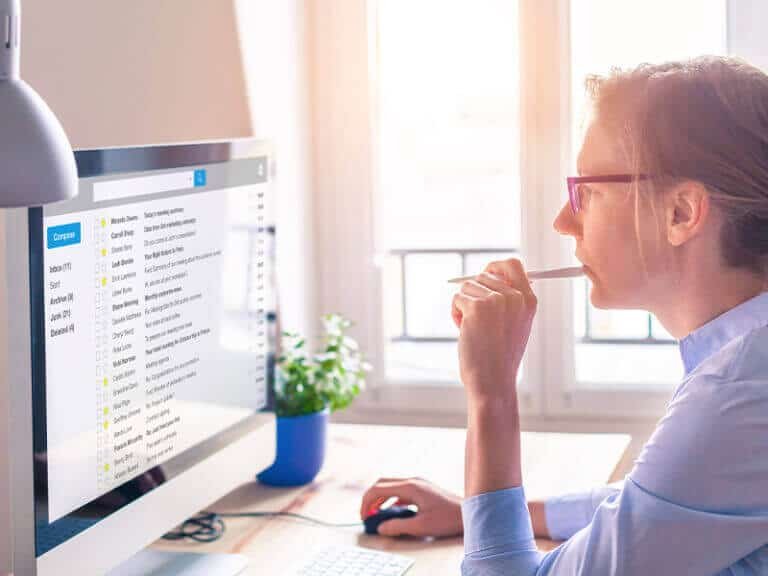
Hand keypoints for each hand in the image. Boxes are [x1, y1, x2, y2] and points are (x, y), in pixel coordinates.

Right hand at [359, 477, 462, 537]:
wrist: (468, 513)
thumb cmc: (448, 518)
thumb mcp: (421, 526)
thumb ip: (398, 526)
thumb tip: (381, 527)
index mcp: (410, 487)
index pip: (379, 488)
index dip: (367, 502)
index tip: (364, 516)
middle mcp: (413, 481)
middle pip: (382, 483)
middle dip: (370, 498)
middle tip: (366, 514)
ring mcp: (418, 484)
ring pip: (391, 486)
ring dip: (380, 499)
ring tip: (375, 515)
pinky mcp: (422, 489)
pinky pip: (400, 491)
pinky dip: (391, 500)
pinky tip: (392, 512)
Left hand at [451, 258, 536, 403]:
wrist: (493, 382)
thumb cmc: (500, 357)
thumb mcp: (515, 324)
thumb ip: (509, 299)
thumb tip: (489, 274)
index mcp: (529, 300)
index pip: (512, 264)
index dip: (495, 267)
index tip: (484, 276)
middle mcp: (515, 297)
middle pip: (483, 275)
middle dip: (474, 294)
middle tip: (477, 320)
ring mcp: (497, 301)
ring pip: (467, 287)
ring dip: (464, 306)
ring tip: (473, 329)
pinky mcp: (477, 307)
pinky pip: (457, 298)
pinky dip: (455, 314)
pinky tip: (465, 332)